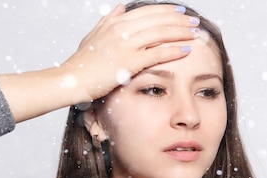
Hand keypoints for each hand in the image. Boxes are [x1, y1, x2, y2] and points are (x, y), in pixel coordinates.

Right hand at [0, 4, 197, 121]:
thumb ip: (107, 21)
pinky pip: (157, 53)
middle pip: (158, 19)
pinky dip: (174, 50)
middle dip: (179, 20)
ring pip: (160, 33)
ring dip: (181, 32)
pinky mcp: (128, 62)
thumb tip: (121, 8)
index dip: (167, 10)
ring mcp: (125, 45)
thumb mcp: (93, 37)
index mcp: (115, 23)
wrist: (70, 80)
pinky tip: (186, 50)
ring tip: (196, 34)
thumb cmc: (81, 64)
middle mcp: (121, 30)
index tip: (181, 12)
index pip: (148, 11)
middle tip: (195, 22)